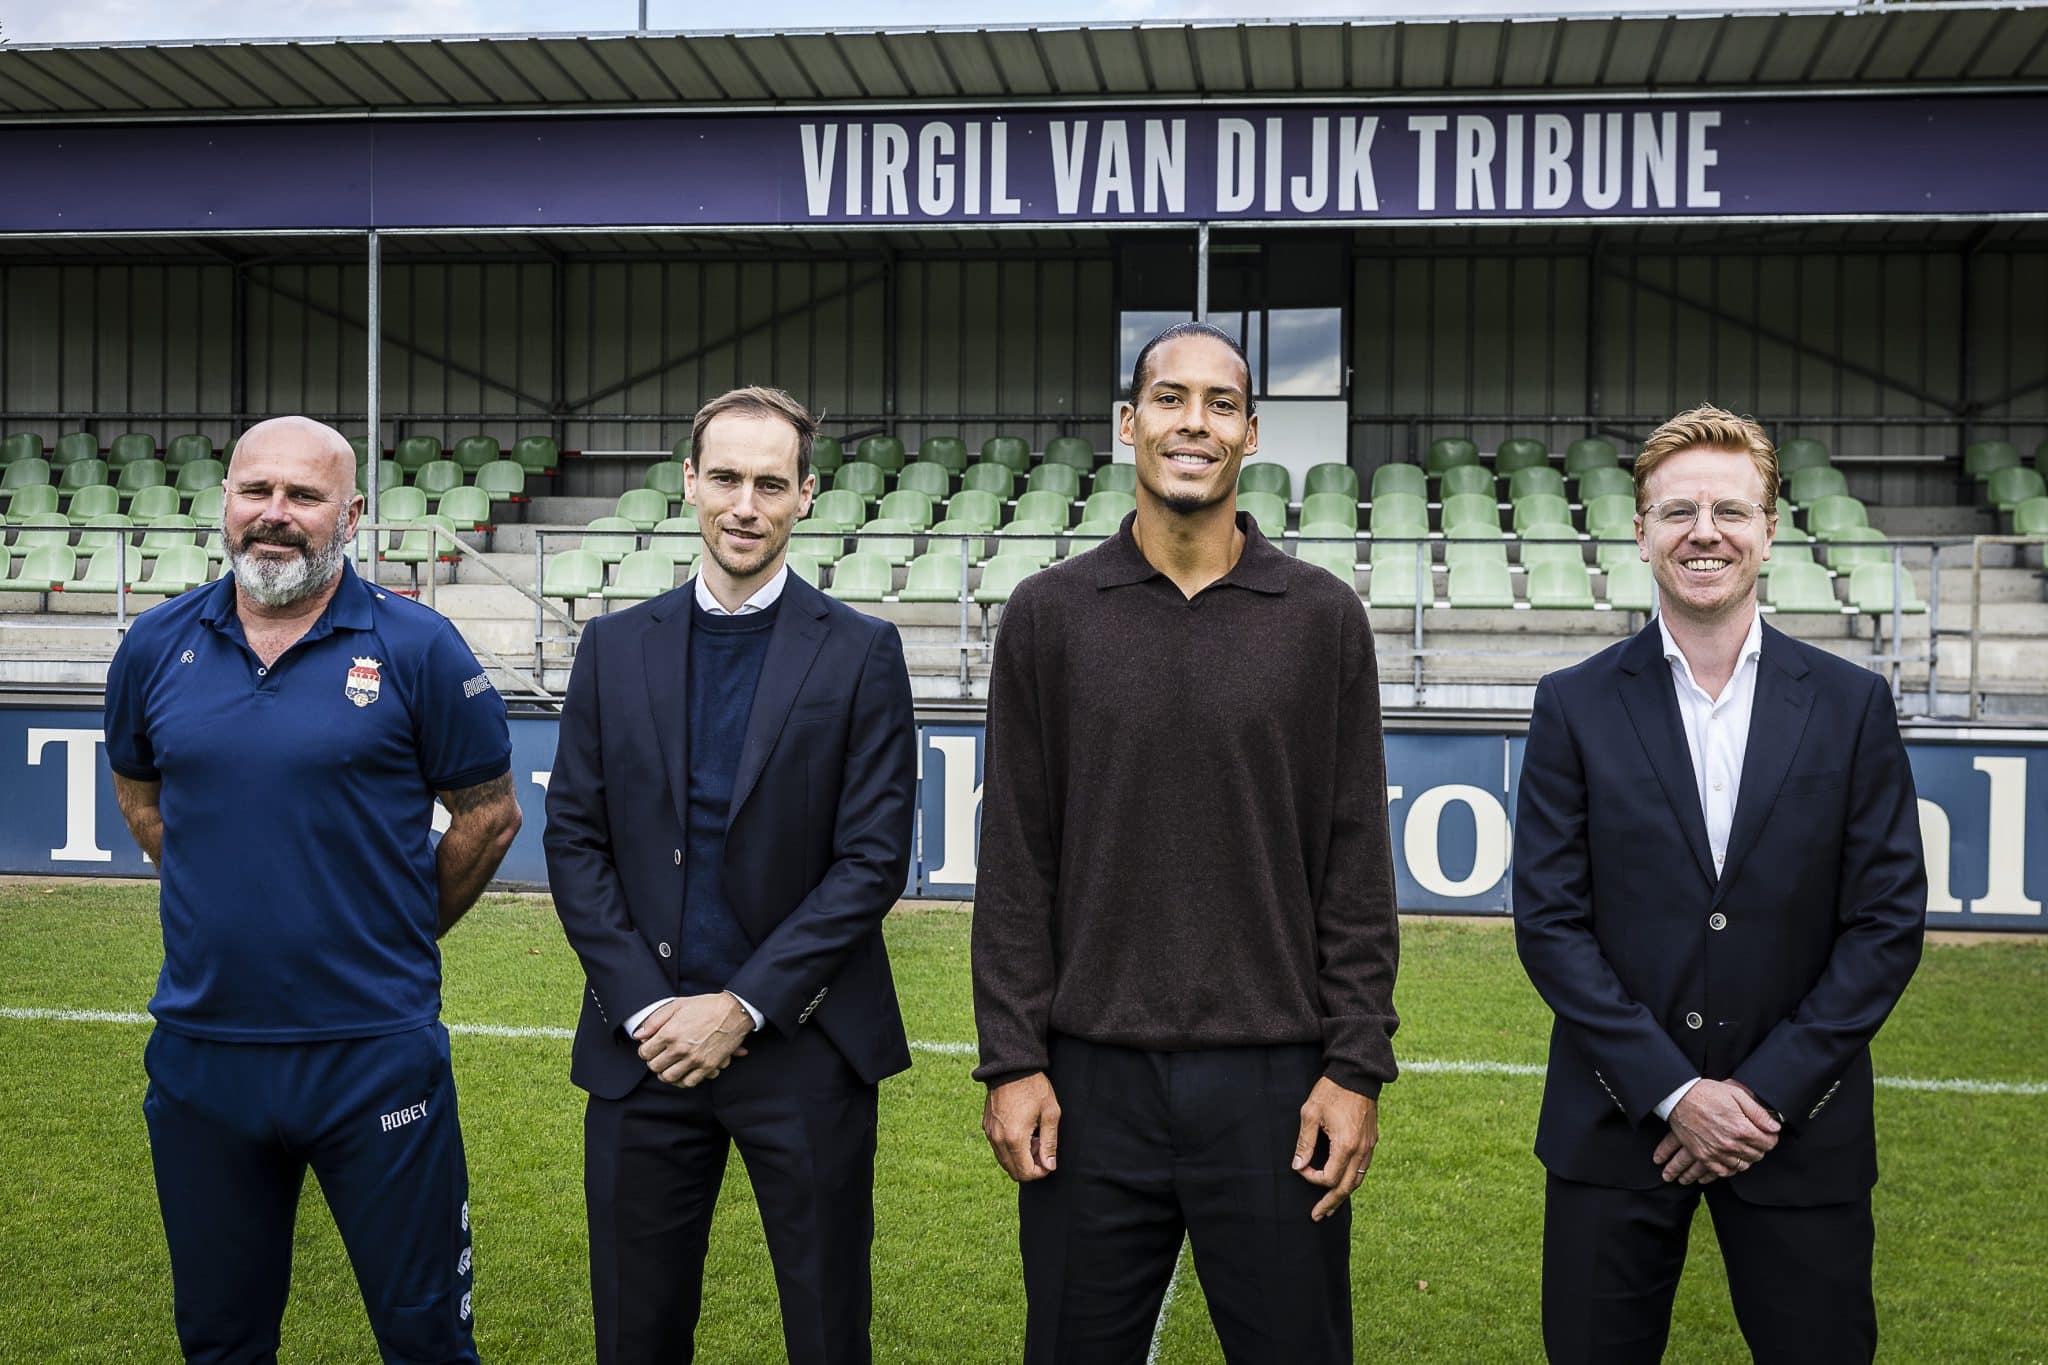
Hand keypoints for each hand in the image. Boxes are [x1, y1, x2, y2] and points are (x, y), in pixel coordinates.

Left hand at [634, 992, 751, 1087]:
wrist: (734, 1011)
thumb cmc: (705, 1006)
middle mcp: (680, 1048)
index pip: (645, 1053)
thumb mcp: (677, 1005)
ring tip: (669, 1067)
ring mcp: (694, 1059)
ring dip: (666, 1073)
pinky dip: (682, 1080)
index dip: (645, 1051)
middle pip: (655, 1067)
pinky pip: (689, 1082)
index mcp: (669, 1033)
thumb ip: (654, 1020)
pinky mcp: (708, 1066)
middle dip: (654, 1062)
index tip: (650, 1048)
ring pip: (669, 1077)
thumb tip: (638, 1035)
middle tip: (660, 1057)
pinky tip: (683, 1073)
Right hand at [983, 1072, 1060, 1181]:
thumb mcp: (1050, 1113)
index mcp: (1014, 1139)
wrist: (1011, 1066)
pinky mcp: (986, 1126)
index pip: (1025, 1173)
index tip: (1049, 1160)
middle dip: (1030, 1166)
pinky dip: (1010, 1148)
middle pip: (1013, 1171)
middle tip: (1042, 1147)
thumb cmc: (1034, 1088)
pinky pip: (997, 1148)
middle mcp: (998, 1140)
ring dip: (1019, 1157)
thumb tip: (1049, 1166)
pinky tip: (1022, 1130)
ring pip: (1004, 1161)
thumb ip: (1050, 1143)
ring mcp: (989, 1133)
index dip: (1040, 1172)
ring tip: (1033, 1137)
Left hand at [1292, 1077, 1378, 1220]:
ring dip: (1343, 1194)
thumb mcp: (1310, 1113)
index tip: (1301, 1167)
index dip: (1312, 1178)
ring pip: (1357, 1180)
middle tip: (1317, 1216)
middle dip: (1330, 1203)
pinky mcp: (1372, 1140)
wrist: (1357, 1074)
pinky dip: (1352, 1180)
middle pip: (1346, 1187)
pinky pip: (1363, 1168)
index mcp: (1346, 1146)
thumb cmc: (1331, 1091)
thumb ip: (1304, 1143)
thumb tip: (1298, 1167)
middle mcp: (1361, 1150)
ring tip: (1330, 1207)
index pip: (1329, 1177)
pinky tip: (1343, 1183)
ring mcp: (1369, 1146)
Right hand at [1652, 1078, 1779, 1182]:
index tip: (1768, 1132)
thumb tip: (1775, 1127)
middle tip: (1755, 1138)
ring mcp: (1716, 1152)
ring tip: (1743, 1147)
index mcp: (1742, 1128)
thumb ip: (1758, 1112)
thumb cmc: (1708, 1093)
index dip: (1771, 1137)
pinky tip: (1730, 1159)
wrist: (1679, 1098)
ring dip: (1746, 1157)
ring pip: (1742, 1165)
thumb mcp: (1736, 1094)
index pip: (1769, 1143)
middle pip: (1757, 1155)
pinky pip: (1723, 1172)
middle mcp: (1730, 1144)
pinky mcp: (1703, 1156)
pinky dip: (1730, 1168)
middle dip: (1760, 1147)